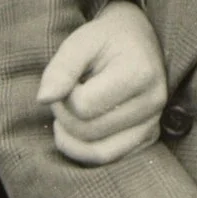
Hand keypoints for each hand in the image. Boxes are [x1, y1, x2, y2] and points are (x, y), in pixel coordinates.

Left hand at [37, 0, 166, 165]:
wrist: (138, 39)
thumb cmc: (107, 39)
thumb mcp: (81, 41)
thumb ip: (61, 68)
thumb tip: (43, 99)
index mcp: (139, 73)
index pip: (83, 106)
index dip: (63, 96)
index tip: (65, 79)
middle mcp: (153, 103)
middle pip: (88, 131)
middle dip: (64, 116)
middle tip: (65, 94)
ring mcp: (153, 123)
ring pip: (98, 153)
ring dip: (71, 138)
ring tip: (69, 114)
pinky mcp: (149, 137)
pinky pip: (109, 158)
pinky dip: (84, 151)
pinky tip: (78, 129)